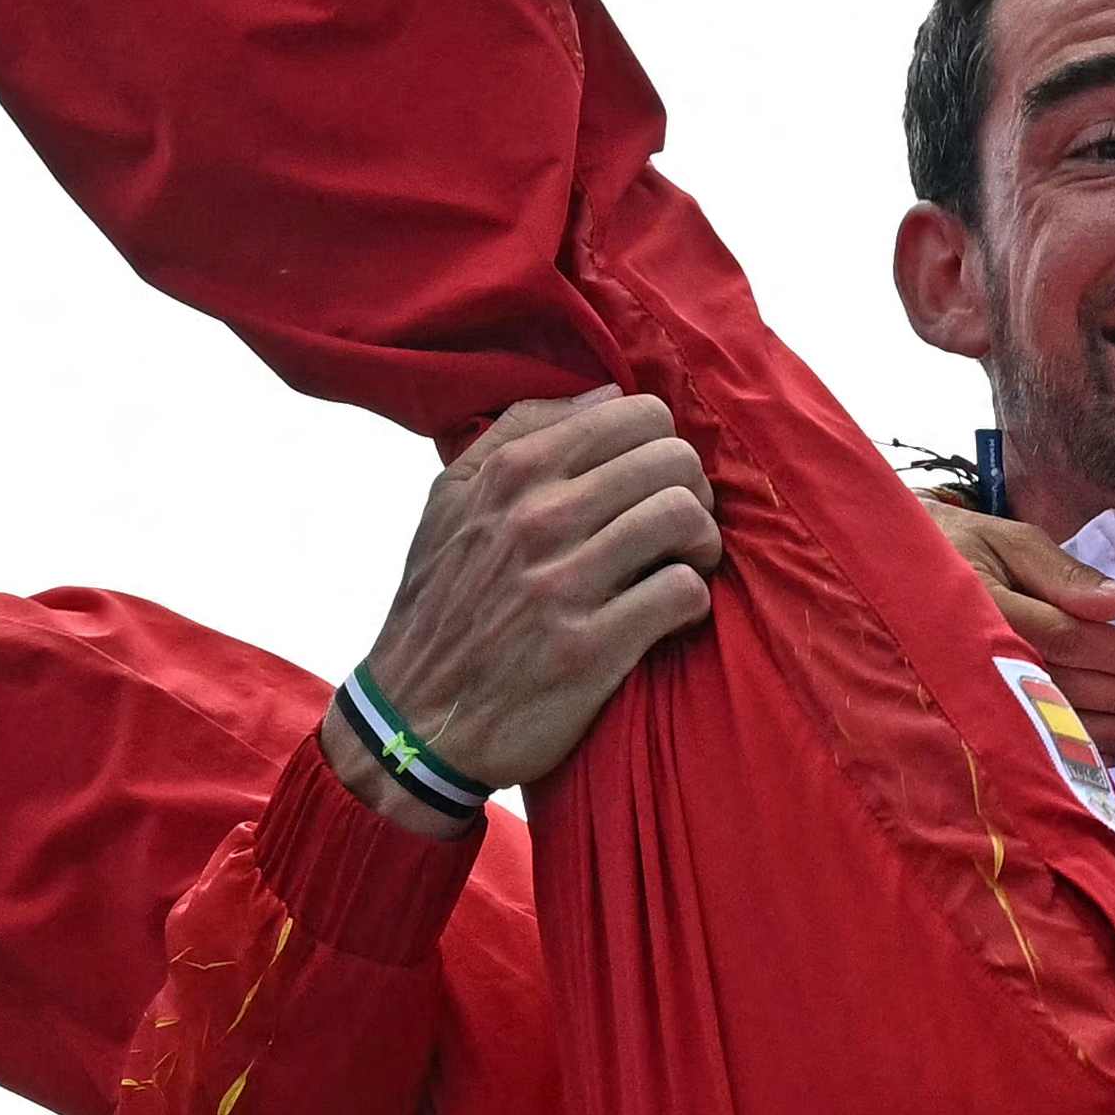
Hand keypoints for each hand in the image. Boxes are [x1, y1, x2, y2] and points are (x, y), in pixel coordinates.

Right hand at [335, 391, 725, 833]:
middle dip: (693, 487)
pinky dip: (692, 599)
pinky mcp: (590, 649)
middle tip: (680, 524)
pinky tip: (672, 611)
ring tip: (685, 562)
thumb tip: (607, 390)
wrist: (412, 723)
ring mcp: (562, 584)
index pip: (635, 414)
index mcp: (507, 473)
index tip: (654, 478)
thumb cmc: (443, 605)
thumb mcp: (450, 502)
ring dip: (702, 541)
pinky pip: (682, 591)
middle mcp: (535, 519)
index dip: (663, 441)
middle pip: (672, 460)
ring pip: (683, 516)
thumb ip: (520, 431)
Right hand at [930, 503, 1114, 757]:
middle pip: (1065, 686)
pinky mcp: (970, 713)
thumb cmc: (957, 550)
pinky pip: (1029, 738)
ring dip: (1113, 732)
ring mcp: (970, 692)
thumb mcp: (1007, 542)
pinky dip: (1076, 749)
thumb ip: (1065, 573)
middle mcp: (976, 657)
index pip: (1067, 638)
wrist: (883, 575)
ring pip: (1049, 720)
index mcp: (986, 607)